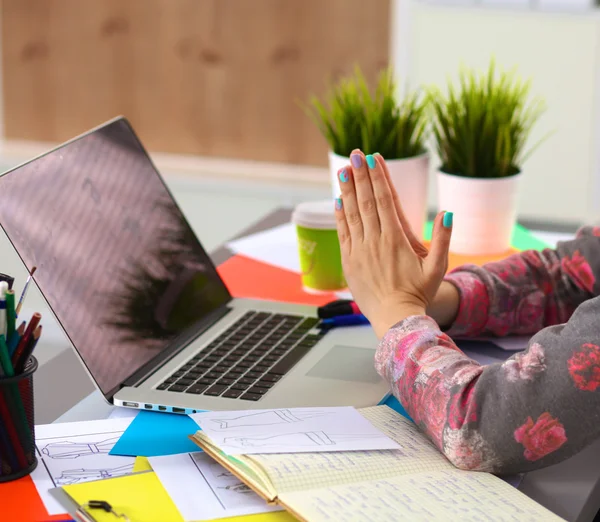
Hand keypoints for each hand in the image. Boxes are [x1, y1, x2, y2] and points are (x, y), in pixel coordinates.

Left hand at [335, 150, 453, 338]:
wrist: (394, 317)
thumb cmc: (418, 292)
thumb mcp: (438, 267)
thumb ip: (445, 239)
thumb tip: (449, 213)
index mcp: (395, 239)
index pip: (384, 201)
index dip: (378, 178)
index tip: (372, 159)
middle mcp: (375, 241)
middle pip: (366, 202)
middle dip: (360, 176)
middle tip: (354, 154)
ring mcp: (359, 250)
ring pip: (351, 214)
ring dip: (347, 190)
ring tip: (343, 170)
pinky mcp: (349, 260)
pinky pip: (343, 232)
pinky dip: (339, 215)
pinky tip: (338, 200)